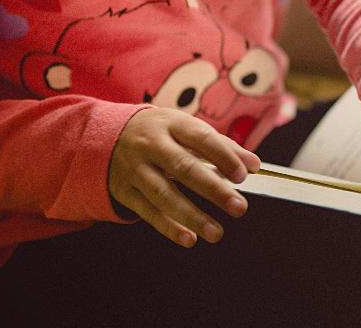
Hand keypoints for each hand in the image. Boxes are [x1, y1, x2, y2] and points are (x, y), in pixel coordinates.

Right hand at [109, 107, 260, 246]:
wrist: (107, 135)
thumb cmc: (160, 133)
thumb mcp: (184, 128)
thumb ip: (220, 145)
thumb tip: (253, 164)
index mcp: (170, 123)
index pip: (200, 137)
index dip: (222, 155)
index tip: (243, 175)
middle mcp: (150, 144)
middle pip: (182, 167)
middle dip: (212, 188)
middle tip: (239, 207)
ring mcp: (135, 168)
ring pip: (163, 193)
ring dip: (191, 215)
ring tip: (217, 232)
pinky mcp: (124, 190)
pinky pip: (147, 211)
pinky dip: (168, 227)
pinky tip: (189, 238)